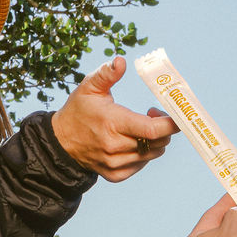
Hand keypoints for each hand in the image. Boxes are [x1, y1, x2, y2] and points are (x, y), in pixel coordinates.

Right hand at [52, 56, 177, 180]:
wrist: (61, 142)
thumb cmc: (78, 110)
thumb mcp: (89, 87)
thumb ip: (107, 73)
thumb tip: (121, 62)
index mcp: (112, 123)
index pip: (153, 130)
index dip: (170, 124)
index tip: (175, 116)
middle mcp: (115, 146)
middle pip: (157, 142)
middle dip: (163, 129)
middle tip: (152, 115)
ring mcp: (115, 163)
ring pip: (152, 154)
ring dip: (154, 141)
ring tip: (141, 128)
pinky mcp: (116, 174)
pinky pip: (141, 164)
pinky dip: (144, 153)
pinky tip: (132, 142)